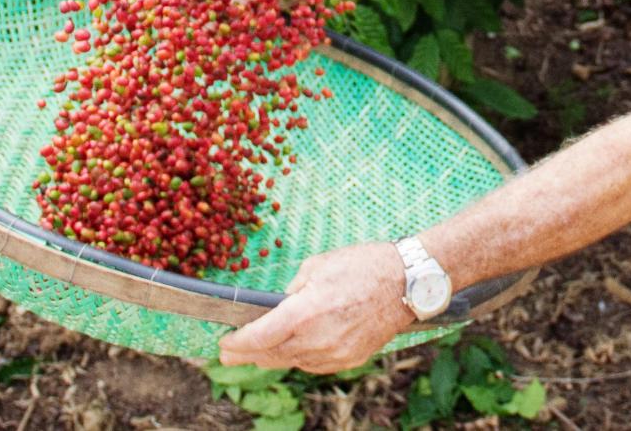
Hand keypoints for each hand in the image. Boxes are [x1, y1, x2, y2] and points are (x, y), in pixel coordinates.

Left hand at [217, 242, 414, 373]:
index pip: (259, 338)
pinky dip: (299, 358)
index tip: (223, 345)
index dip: (236, 344)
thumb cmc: (364, 266)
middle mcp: (317, 339)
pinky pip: (314, 364)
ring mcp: (335, 353)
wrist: (406, 283)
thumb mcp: (318, 265)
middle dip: (246, 356)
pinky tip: (293, 350)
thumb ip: (293, 289)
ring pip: (292, 362)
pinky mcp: (349, 359)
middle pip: (271, 356)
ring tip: (259, 352)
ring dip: (273, 357)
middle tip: (229, 356)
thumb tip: (281, 304)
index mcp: (305, 312)